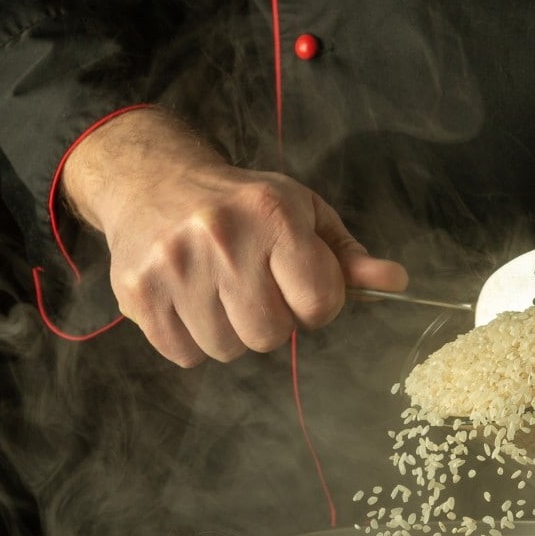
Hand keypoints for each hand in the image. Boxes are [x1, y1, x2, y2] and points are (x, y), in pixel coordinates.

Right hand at [61, 107, 408, 366]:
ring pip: (226, 350)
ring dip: (229, 332)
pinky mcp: (139, 293)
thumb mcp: (300, 213)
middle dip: (269, 320)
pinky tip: (189, 300)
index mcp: (273, 215)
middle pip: (269, 336)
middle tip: (252, 287)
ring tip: (217, 291)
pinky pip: (184, 355)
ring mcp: (174, 267)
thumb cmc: (240, 203)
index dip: (314, 303)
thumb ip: (347, 255)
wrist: (152, 180)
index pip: (320, 304)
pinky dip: (191, 340)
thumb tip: (395, 282)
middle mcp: (222, 238)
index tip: (296, 283)